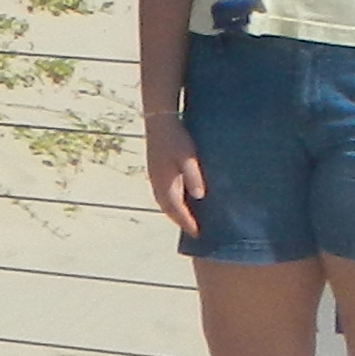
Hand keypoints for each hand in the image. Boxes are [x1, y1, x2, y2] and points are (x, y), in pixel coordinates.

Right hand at [144, 116, 201, 238]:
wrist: (160, 121)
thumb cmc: (176, 138)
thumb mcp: (188, 157)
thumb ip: (194, 176)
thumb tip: (200, 196)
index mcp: (165, 184)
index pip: (177, 210)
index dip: (188, 223)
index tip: (199, 234)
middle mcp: (157, 184)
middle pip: (169, 210)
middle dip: (181, 221)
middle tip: (195, 232)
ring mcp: (154, 178)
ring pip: (165, 203)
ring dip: (175, 213)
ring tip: (188, 219)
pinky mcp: (156, 171)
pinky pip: (164, 194)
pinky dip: (172, 203)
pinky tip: (182, 199)